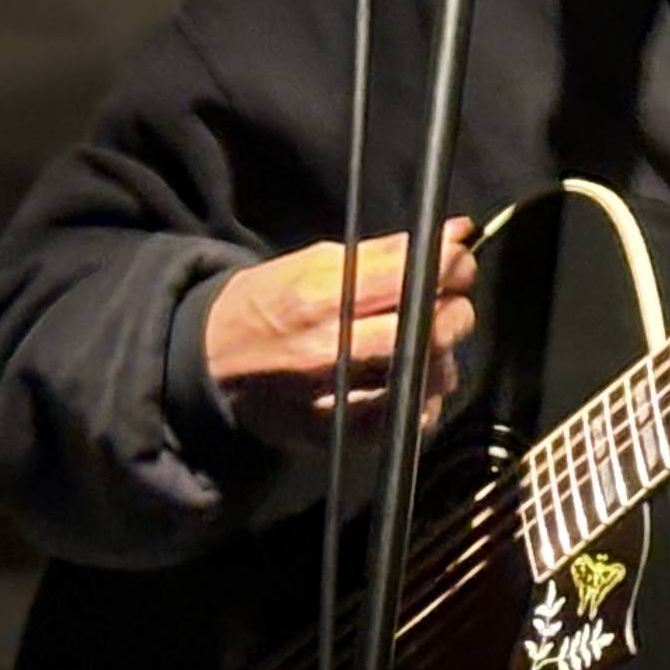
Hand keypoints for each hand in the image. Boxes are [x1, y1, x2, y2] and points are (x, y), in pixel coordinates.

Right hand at [201, 223, 477, 452]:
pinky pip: (410, 421)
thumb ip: (386, 253)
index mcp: (322, 299)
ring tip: (424, 344)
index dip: (450, 267)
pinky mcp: (343, 435)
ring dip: (441, 358)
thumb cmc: (264, 304)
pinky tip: (408, 380)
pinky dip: (422, 399)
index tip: (459, 262)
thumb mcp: (314, 263)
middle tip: (450, 304)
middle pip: (429, 333)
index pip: (410, 279)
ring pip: (427, 379)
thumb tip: (453, 234)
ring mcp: (338, 399)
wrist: (210, 363)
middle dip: (454, 313)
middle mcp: (332, 352)